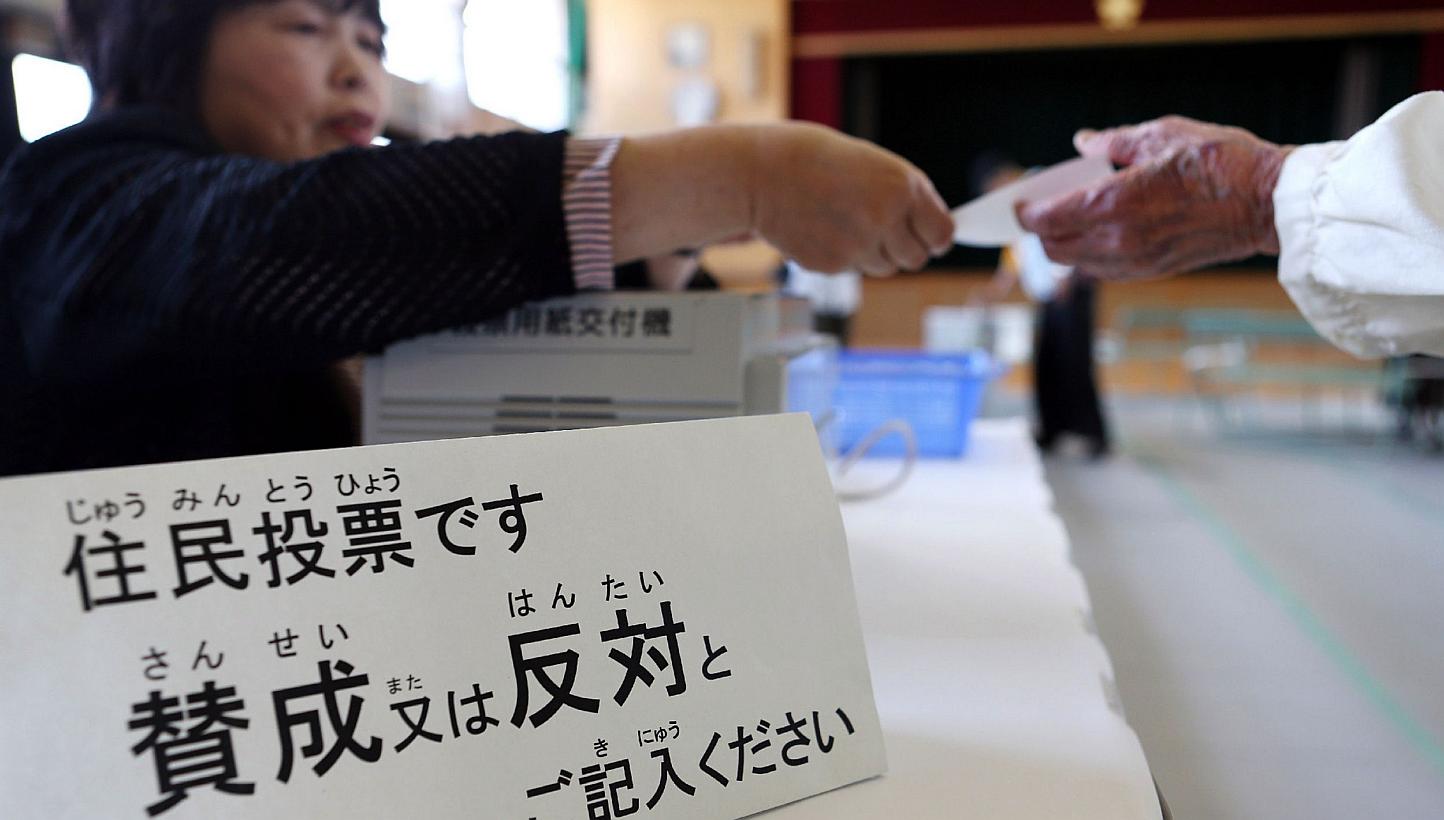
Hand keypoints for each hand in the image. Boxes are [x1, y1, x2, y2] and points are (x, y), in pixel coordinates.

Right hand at [751, 123, 953, 275]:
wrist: (762, 173)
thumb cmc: (816, 160)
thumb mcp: (872, 165)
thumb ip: (903, 196)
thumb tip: (930, 231)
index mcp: (902, 186)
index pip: (942, 233)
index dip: (937, 238)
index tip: (931, 239)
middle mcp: (885, 218)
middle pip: (916, 258)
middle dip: (904, 249)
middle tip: (883, 232)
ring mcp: (858, 245)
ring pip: (884, 267)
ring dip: (873, 253)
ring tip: (845, 223)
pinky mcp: (833, 265)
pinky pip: (853, 269)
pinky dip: (843, 256)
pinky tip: (823, 229)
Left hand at [1015, 116, 1291, 279]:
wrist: (1267, 203)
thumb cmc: (1220, 161)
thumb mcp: (1163, 135)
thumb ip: (1115, 143)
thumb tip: (1084, 143)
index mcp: (1114, 203)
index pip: (1046, 219)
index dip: (1024, 214)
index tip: (1018, 204)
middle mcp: (1117, 240)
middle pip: (1052, 248)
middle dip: (1040, 230)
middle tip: (1041, 210)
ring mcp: (1134, 261)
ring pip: (1074, 264)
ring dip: (1063, 245)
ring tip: (1067, 221)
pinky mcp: (1151, 272)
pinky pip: (1101, 271)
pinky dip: (1088, 256)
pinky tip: (1097, 234)